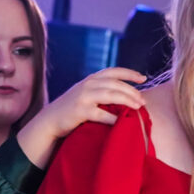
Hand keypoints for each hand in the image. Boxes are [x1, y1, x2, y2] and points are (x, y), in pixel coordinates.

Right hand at [18, 65, 145, 163]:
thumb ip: (101, 89)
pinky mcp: (81, 111)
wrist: (51, 120)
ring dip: (127, 101)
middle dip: (132, 91)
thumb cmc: (72, 109)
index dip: (130, 73)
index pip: (114, 71)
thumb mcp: (86, 93)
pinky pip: (102, 114)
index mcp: (91, 79)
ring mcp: (83, 97)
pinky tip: (123, 122)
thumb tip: (126, 94)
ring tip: (139, 108)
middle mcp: (88, 84)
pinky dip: (114, 118)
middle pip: (116, 84)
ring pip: (112, 95)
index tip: (143, 78)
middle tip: (143, 101)